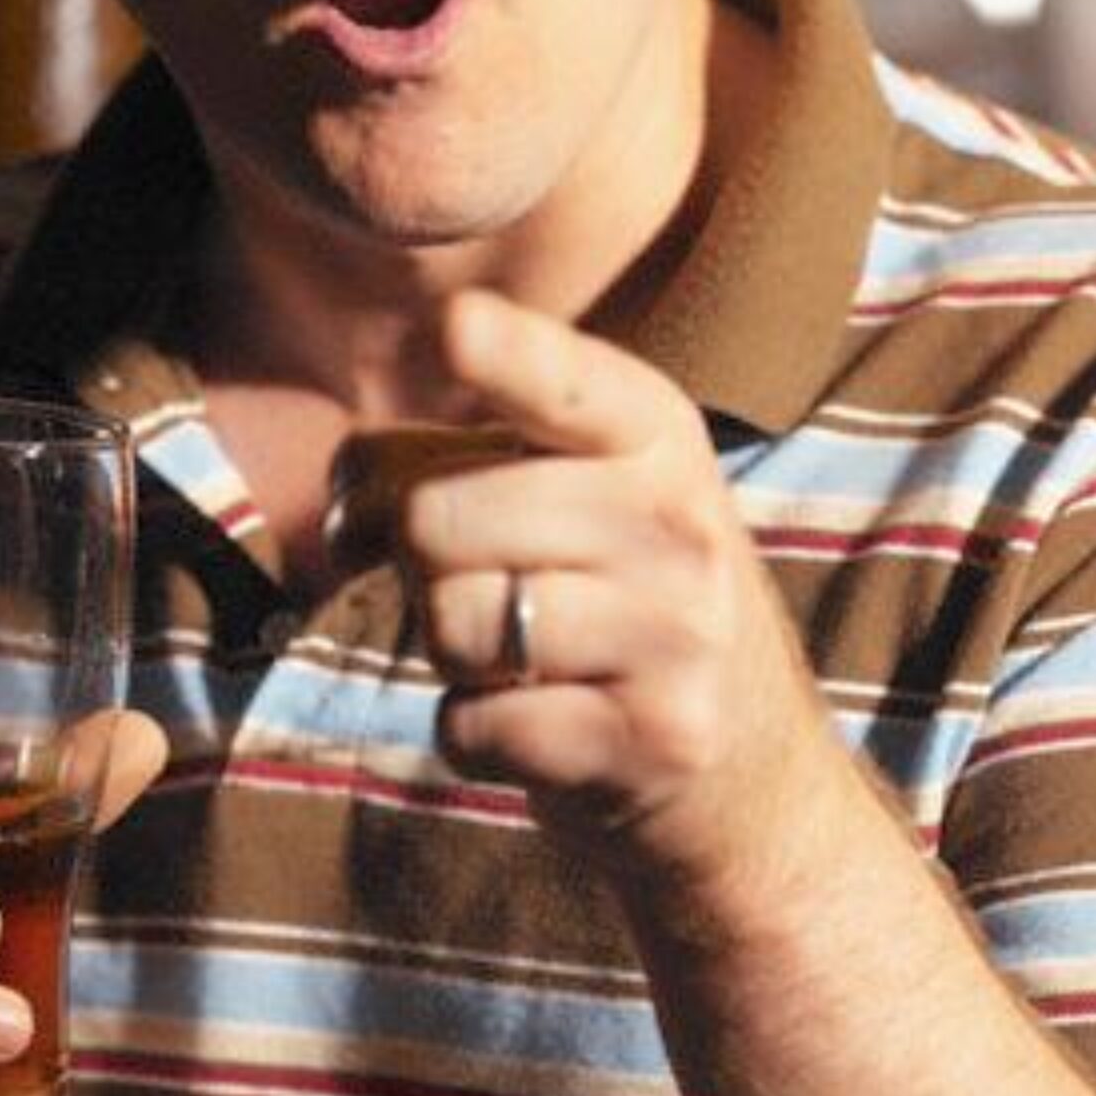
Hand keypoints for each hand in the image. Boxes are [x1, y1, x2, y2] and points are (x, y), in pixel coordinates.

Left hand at [393, 289, 845, 895]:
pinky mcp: (650, 741)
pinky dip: (473, 733)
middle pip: (437, 516)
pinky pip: (471, 725)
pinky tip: (539, 721)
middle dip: (416, 560)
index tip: (456, 323)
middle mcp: (675, 521)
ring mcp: (674, 635)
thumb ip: (459, 460)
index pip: (562, 383)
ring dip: (451, 652)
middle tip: (474, 579)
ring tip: (520, 654)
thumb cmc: (618, 601)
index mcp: (654, 432)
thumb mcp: (580, 494)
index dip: (502, 352)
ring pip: (451, 621)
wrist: (753, 772)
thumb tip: (342, 508)